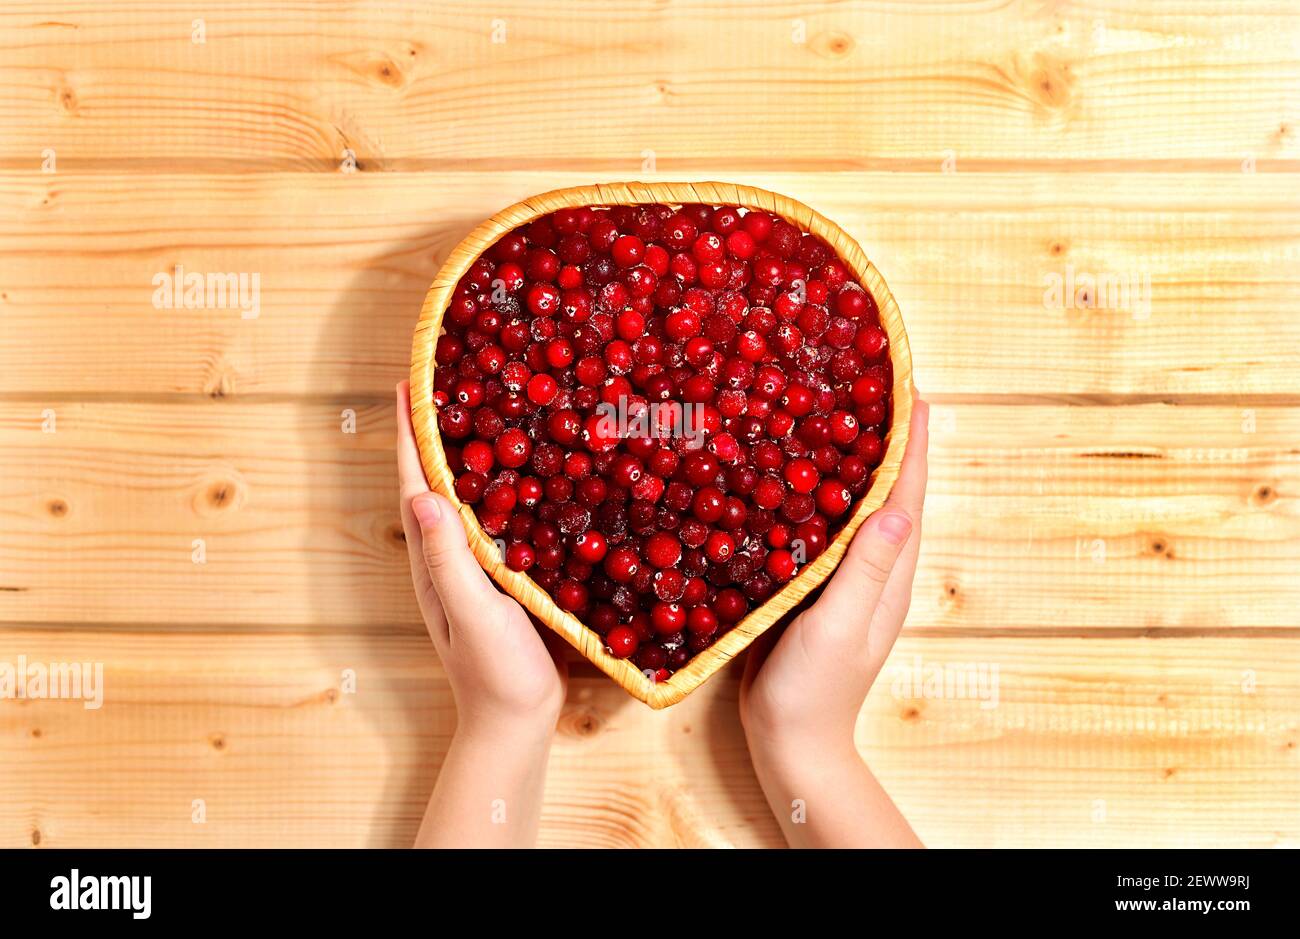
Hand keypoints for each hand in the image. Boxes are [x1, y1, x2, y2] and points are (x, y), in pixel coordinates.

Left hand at [395, 381, 566, 736]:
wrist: (516, 723)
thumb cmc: (495, 673)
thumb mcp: (473, 614)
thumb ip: (448, 560)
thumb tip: (422, 496)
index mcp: (434, 562)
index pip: (416, 486)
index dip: (411, 435)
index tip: (408, 385)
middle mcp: (446, 559)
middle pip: (432, 484)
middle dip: (431, 433)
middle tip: (443, 384)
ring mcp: (471, 571)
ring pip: (461, 500)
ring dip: (461, 456)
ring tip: (476, 413)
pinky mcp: (500, 580)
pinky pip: (492, 522)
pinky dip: (495, 489)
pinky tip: (518, 478)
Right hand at [741, 392, 928, 755]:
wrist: (791, 742)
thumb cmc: (816, 690)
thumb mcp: (841, 628)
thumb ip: (864, 572)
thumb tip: (897, 509)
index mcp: (888, 574)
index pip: (907, 495)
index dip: (912, 442)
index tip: (912, 389)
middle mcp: (870, 569)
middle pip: (884, 491)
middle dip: (883, 438)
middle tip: (867, 383)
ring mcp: (840, 578)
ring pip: (848, 506)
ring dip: (846, 460)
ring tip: (830, 412)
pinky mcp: (807, 587)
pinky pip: (815, 529)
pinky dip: (810, 496)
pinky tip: (786, 475)